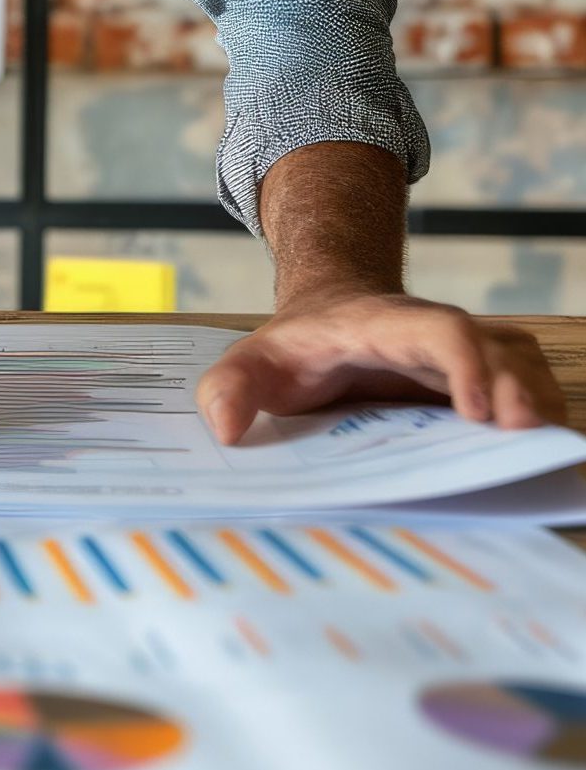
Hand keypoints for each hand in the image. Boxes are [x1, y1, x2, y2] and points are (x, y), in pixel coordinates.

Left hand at [196, 291, 566, 444]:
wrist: (323, 317)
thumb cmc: (293, 347)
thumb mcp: (251, 362)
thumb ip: (227, 387)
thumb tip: (225, 428)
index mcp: (383, 326)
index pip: (440, 330)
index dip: (465, 364)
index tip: (477, 411)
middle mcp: (433, 334)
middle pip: (497, 348)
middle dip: (519, 389)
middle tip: (528, 435)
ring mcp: (460, 354)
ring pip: (520, 363)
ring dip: (538, 400)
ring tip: (544, 448)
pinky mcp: (475, 378)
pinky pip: (523, 384)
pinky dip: (539, 410)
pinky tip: (535, 451)